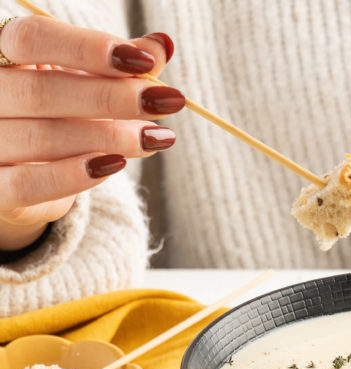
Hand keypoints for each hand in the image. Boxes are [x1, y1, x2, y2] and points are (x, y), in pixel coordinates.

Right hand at [0, 16, 181, 252]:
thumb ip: (118, 64)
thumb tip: (162, 45)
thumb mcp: (83, 80)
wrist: (22, 171)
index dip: (88, 49)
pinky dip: (74, 175)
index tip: (145, 62)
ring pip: (42, 138)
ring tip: (154, 138)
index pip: (33, 38)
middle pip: (41, 91)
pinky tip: (115, 164)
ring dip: (106, 138)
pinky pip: (29, 184)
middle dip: (109, 98)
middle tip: (163, 102)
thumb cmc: (55, 112)